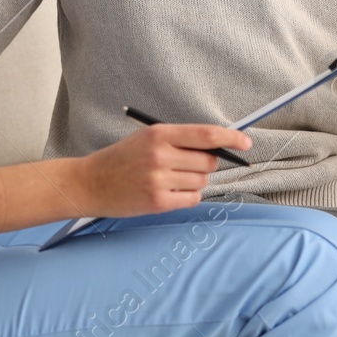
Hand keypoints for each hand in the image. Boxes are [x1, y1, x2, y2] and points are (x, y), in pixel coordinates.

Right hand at [76, 124, 252, 216]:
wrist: (90, 183)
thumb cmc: (121, 159)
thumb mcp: (147, 139)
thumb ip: (179, 140)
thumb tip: (217, 147)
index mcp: (159, 134)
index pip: (206, 134)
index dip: (231, 138)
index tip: (246, 143)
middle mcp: (160, 155)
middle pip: (208, 161)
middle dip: (206, 163)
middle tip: (187, 165)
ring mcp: (159, 180)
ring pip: (201, 180)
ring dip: (194, 181)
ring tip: (170, 179)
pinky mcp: (158, 202)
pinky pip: (192, 198)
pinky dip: (187, 196)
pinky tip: (169, 192)